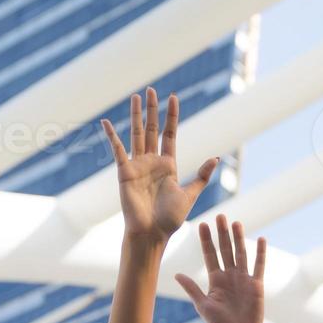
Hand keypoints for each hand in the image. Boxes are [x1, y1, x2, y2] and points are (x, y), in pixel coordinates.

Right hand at [101, 87, 217, 246]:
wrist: (152, 233)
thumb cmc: (170, 219)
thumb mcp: (190, 194)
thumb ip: (201, 176)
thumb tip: (216, 157)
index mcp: (168, 165)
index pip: (170, 134)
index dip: (171, 116)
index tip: (174, 97)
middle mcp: (152, 161)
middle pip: (152, 129)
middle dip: (152, 109)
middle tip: (151, 89)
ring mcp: (137, 165)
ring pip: (137, 134)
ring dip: (136, 115)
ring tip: (136, 97)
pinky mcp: (124, 172)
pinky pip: (117, 150)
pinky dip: (112, 136)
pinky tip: (106, 122)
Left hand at [175, 215, 265, 322]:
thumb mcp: (203, 305)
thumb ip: (192, 288)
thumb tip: (177, 274)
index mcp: (215, 279)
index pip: (210, 255)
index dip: (206, 240)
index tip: (202, 225)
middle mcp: (229, 276)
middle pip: (225, 250)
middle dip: (222, 234)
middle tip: (220, 216)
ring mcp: (243, 279)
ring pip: (241, 254)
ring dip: (239, 238)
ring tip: (236, 223)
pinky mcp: (256, 285)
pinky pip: (259, 266)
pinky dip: (260, 253)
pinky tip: (262, 239)